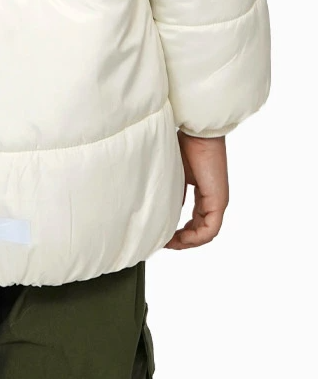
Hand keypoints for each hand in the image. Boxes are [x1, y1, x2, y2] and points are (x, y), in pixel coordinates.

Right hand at [165, 131, 228, 249]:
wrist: (198, 133)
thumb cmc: (184, 146)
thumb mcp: (172, 174)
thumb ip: (170, 191)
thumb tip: (159, 207)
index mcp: (204, 194)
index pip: (194, 221)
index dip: (179, 232)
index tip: (162, 234)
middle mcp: (213, 201)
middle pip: (200, 231)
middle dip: (181, 240)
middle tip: (163, 244)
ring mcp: (217, 202)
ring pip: (205, 233)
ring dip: (187, 242)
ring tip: (169, 244)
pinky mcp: (218, 202)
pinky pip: (210, 230)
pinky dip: (195, 238)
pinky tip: (179, 239)